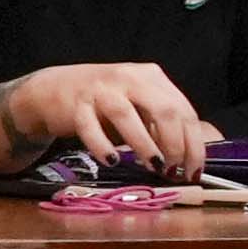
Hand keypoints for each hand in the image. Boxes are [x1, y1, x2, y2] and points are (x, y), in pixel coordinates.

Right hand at [0, 61, 207, 175]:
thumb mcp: (139, 105)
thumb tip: (186, 158)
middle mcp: (130, 78)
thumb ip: (160, 124)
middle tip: (174, 171)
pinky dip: (102, 144)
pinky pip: (89, 126)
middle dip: (176, 144)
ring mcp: (101, 89)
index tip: (195, 170)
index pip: (184, 110)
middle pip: (164, 110)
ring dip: (145, 144)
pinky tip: (111, 160)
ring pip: (127, 115)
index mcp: (152, 77)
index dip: (194, 143)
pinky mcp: (75, 104)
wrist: (53, 88)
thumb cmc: (105, 101)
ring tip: (154, 167)